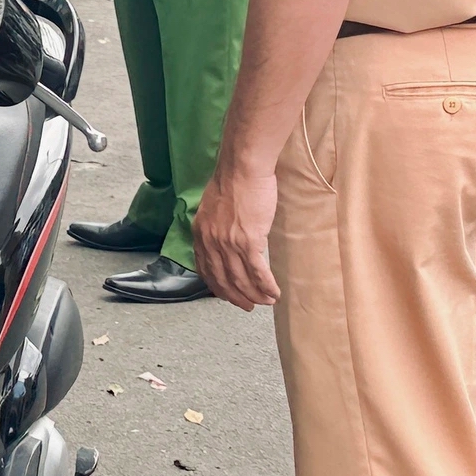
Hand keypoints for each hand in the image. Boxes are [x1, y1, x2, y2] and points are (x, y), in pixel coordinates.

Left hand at [194, 163, 280, 309]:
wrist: (243, 168)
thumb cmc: (232, 181)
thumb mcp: (212, 206)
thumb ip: (214, 225)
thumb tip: (222, 237)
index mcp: (200, 233)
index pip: (206, 269)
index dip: (217, 286)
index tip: (227, 295)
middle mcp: (211, 242)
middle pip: (224, 280)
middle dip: (237, 297)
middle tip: (248, 307)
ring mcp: (229, 243)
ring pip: (242, 279)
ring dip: (255, 295)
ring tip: (266, 302)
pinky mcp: (249, 241)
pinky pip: (258, 272)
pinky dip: (267, 286)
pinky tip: (275, 293)